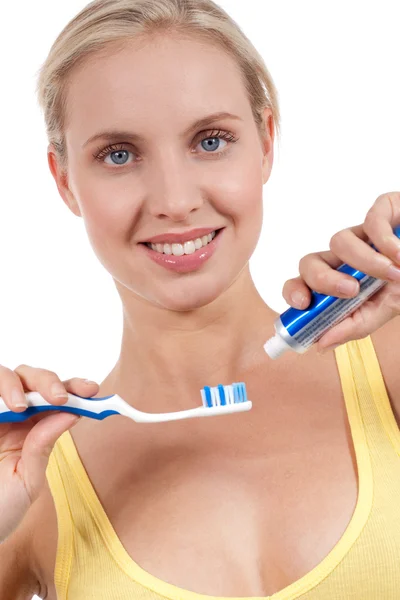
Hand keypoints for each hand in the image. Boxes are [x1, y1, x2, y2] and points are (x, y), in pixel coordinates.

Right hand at [0, 364, 98, 542]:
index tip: (91, 391)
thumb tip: (72, 414)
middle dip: (48, 382)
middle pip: (31, 378)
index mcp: (33, 425)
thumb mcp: (27, 479)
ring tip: (19, 407)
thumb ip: (43, 446)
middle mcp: (13, 413)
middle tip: (58, 398)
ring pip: (5, 376)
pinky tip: (4, 407)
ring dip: (14, 385)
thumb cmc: (1, 506)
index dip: (75, 387)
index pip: (56, 396)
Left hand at [282, 192, 399, 352]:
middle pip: (309, 263)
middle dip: (324, 279)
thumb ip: (354, 326)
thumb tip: (320, 345)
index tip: (302, 304)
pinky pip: (370, 222)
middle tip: (350, 291)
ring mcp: (359, 234)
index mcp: (340, 281)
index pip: (303, 284)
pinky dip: (386, 242)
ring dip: (365, 262)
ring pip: (338, 242)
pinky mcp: (380, 210)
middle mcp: (344, 259)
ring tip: (393, 274)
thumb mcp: (385, 310)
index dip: (294, 291)